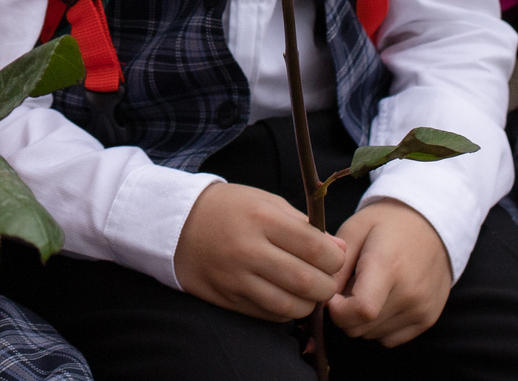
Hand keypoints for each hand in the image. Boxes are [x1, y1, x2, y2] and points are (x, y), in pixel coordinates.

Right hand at [173, 180, 347, 321]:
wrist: (178, 223)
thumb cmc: (230, 209)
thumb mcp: (267, 202)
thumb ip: (305, 225)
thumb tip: (339, 250)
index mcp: (262, 219)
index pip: (316, 250)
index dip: (336, 259)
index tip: (334, 258)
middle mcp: (249, 250)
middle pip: (307, 282)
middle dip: (327, 286)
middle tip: (326, 279)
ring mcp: (237, 277)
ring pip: (290, 305)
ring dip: (309, 303)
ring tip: (308, 291)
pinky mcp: (228, 297)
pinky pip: (270, 315)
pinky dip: (287, 311)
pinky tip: (286, 296)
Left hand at [328, 199, 451, 346]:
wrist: (433, 224)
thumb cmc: (387, 223)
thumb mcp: (355, 229)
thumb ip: (336, 264)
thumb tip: (322, 296)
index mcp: (389, 266)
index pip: (361, 310)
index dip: (337, 310)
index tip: (331, 294)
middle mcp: (409, 293)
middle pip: (360, 327)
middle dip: (344, 313)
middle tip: (348, 286)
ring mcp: (422, 309)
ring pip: (371, 335)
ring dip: (360, 319)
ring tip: (367, 288)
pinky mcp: (428, 319)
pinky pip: (389, 339)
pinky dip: (378, 326)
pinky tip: (382, 299)